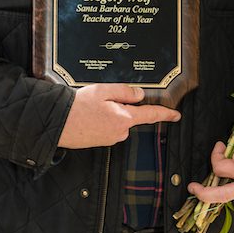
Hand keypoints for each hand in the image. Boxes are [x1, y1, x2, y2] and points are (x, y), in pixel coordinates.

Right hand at [58, 84, 179, 148]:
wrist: (58, 124)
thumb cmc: (78, 107)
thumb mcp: (103, 90)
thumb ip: (125, 91)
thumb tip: (139, 95)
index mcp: (124, 118)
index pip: (151, 115)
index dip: (165, 114)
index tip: (176, 115)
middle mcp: (120, 132)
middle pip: (129, 116)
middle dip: (120, 106)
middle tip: (101, 99)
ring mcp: (110, 138)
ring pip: (116, 121)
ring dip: (108, 113)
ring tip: (91, 108)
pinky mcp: (100, 141)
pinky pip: (106, 128)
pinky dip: (100, 120)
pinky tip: (88, 116)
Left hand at [188, 123, 233, 202]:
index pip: (222, 168)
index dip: (216, 155)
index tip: (221, 144)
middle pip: (222, 195)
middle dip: (204, 194)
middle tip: (191, 187)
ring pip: (232, 195)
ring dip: (218, 188)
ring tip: (210, 178)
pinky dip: (232, 187)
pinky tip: (229, 179)